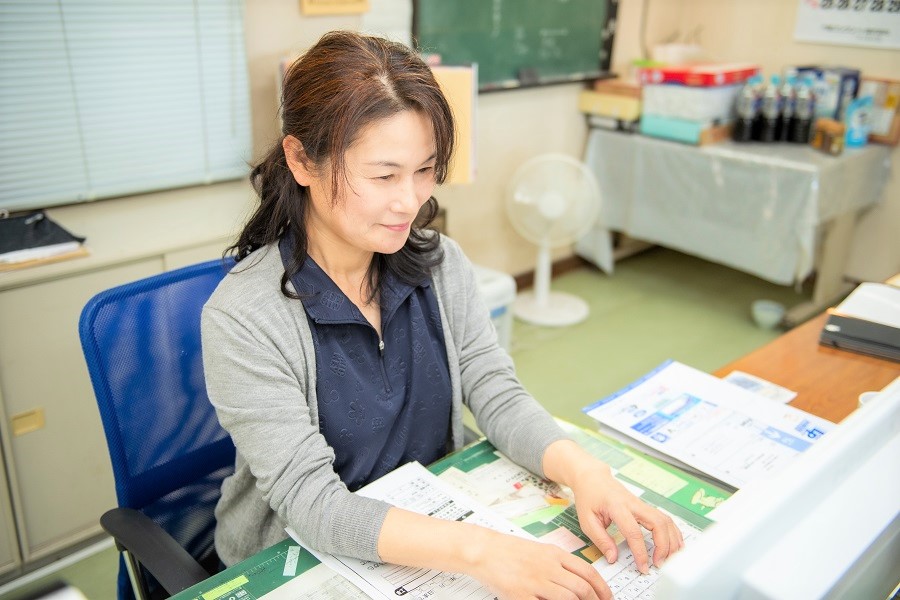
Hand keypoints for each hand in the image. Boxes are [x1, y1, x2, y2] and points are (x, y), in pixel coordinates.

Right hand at [467, 529, 611, 599]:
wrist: (483, 549)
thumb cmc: (509, 550)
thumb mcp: (539, 550)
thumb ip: (558, 564)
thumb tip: (579, 581)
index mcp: (554, 554)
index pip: (588, 572)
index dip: (602, 588)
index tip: (607, 598)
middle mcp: (548, 567)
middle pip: (582, 589)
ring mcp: (535, 582)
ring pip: (569, 599)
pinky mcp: (521, 595)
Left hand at [569, 461, 683, 572]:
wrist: (593, 478)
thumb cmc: (589, 497)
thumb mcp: (587, 520)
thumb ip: (601, 540)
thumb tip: (613, 558)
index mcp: (617, 507)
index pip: (634, 532)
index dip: (641, 552)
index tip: (643, 568)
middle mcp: (634, 504)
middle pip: (658, 523)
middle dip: (663, 546)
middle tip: (659, 564)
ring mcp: (641, 504)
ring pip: (665, 520)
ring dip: (671, 540)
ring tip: (669, 558)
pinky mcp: (645, 507)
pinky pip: (664, 518)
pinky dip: (672, 532)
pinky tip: (674, 545)